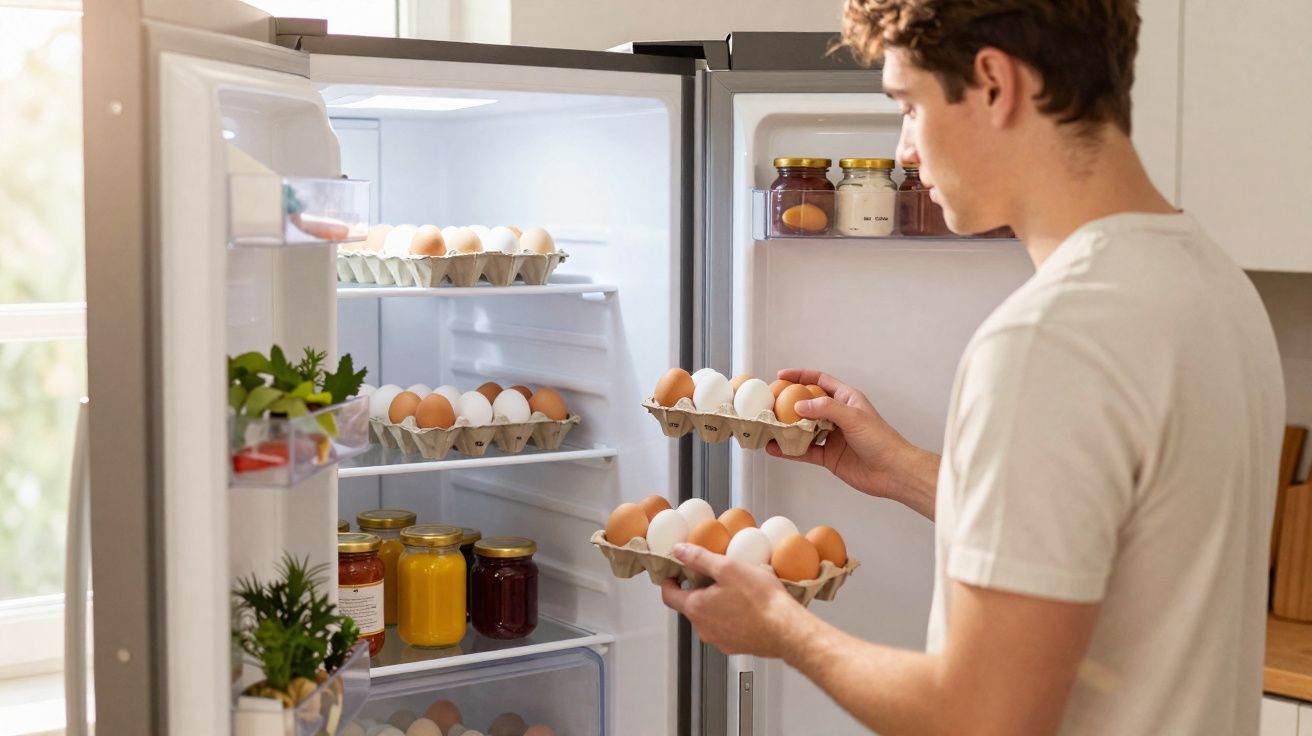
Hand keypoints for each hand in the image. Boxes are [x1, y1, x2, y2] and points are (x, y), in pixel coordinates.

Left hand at [660, 543, 805, 656]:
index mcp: (696, 608)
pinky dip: (731, 618)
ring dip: (716, 604)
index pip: (669, 596)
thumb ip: (699, 558)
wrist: (787, 630)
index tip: (675, 573)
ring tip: (736, 591)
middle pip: (690, 606)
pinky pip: (726, 629)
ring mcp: (719, 640)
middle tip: (715, 576)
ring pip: (709, 618)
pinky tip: (747, 608)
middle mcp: (703, 628)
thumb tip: (679, 551)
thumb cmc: (760, 600)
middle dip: (698, 590)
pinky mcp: (736, 646)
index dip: (669, 582)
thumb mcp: (727, 568)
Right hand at [767, 369, 918, 501]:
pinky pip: (804, 451)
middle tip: (770, 403)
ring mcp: (832, 436)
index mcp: (846, 399)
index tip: (781, 376)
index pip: (820, 381)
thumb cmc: (881, 439)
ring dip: (786, 428)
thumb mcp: (853, 416)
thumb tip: (799, 405)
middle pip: (808, 405)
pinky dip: (790, 450)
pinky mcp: (828, 456)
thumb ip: (825, 408)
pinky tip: (776, 448)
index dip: (801, 376)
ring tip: (768, 426)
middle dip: (788, 403)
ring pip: (803, 429)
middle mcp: (837, 416)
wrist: (892, 471)